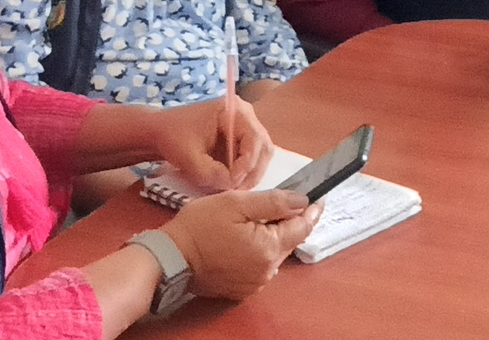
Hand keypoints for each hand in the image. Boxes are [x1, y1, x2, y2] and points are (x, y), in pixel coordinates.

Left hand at [151, 95, 274, 191]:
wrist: (159, 132)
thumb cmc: (171, 137)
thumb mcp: (187, 157)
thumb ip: (210, 173)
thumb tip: (231, 184)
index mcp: (234, 110)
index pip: (254, 137)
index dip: (248, 162)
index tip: (233, 181)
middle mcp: (245, 116)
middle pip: (263, 146)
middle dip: (253, 171)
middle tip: (237, 190)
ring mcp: (244, 128)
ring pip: (261, 155)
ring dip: (250, 175)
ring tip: (234, 189)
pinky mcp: (240, 141)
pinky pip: (252, 160)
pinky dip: (244, 174)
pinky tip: (231, 184)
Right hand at [159, 188, 319, 299]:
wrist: (170, 258)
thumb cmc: (199, 226)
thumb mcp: (235, 203)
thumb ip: (272, 202)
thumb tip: (302, 201)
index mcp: (269, 247)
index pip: (302, 227)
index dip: (311, 211)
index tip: (318, 199)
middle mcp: (267, 270)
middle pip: (289, 241)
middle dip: (287, 222)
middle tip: (280, 203)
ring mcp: (254, 282)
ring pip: (274, 253)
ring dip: (271, 237)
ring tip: (255, 220)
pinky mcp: (242, 289)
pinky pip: (260, 265)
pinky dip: (258, 251)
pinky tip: (243, 240)